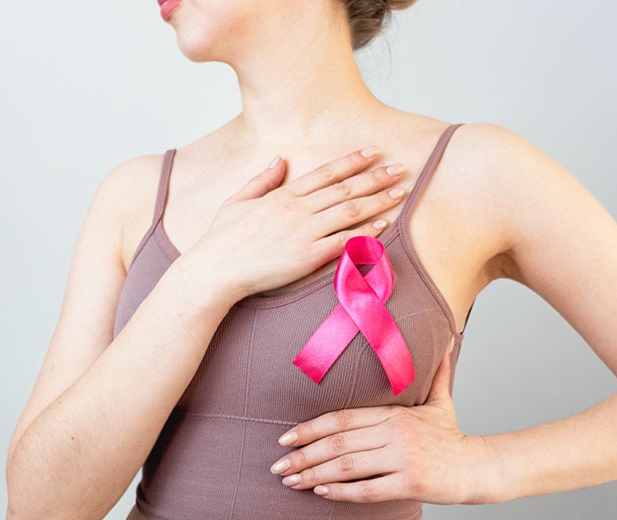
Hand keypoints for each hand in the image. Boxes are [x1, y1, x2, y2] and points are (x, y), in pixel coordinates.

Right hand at [189, 147, 405, 299]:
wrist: (216, 270)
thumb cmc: (222, 239)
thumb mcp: (238, 200)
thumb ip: (262, 179)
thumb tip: (279, 159)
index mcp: (283, 195)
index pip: (325, 173)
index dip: (352, 161)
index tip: (372, 152)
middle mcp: (297, 209)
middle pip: (345, 188)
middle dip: (376, 176)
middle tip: (400, 167)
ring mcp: (304, 232)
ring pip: (350, 211)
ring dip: (378, 200)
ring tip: (400, 192)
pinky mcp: (308, 256)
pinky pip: (344, 241)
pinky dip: (365, 232)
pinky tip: (383, 225)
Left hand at [270, 343, 489, 504]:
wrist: (479, 467)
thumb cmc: (452, 437)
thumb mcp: (440, 401)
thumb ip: (435, 373)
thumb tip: (445, 340)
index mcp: (393, 413)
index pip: (342, 418)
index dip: (310, 428)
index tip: (285, 439)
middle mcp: (395, 432)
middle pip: (338, 443)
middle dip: (302, 456)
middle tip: (277, 466)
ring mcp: (403, 458)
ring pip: (348, 466)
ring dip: (314, 475)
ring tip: (290, 483)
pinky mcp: (410, 483)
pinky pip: (368, 489)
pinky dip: (341, 492)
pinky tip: (322, 493)